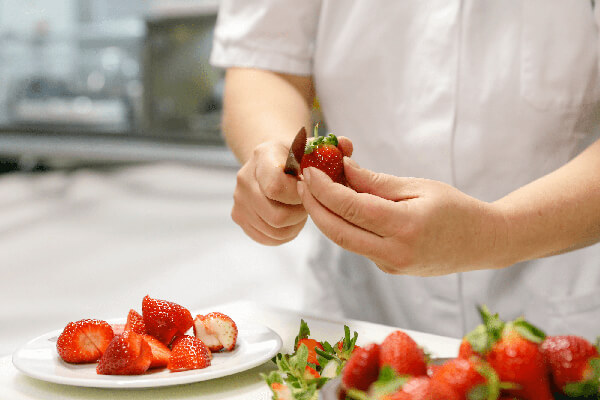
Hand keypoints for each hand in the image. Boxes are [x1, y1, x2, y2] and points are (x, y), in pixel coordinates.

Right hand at [231, 137, 352, 244]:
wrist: (272, 161)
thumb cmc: (297, 156)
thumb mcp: (313, 147)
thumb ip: (331, 147)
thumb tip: (346, 144)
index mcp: (263, 156)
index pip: (276, 187)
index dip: (299, 195)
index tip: (309, 187)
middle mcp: (245, 178)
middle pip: (276, 215)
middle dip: (299, 213)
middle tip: (308, 202)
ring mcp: (239, 200)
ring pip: (274, 230)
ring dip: (294, 224)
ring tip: (300, 208)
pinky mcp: (239, 217)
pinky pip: (268, 237)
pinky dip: (284, 233)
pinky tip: (290, 218)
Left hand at [297, 158, 509, 275]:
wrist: (482, 242)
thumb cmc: (455, 207)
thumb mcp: (417, 186)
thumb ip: (375, 182)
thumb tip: (341, 169)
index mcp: (405, 228)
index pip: (351, 208)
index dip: (325, 189)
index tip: (309, 171)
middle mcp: (395, 253)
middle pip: (339, 232)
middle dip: (315, 207)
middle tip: (301, 183)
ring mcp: (392, 266)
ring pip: (345, 241)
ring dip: (325, 217)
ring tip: (314, 192)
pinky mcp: (390, 269)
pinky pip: (359, 246)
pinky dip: (345, 226)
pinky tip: (338, 207)